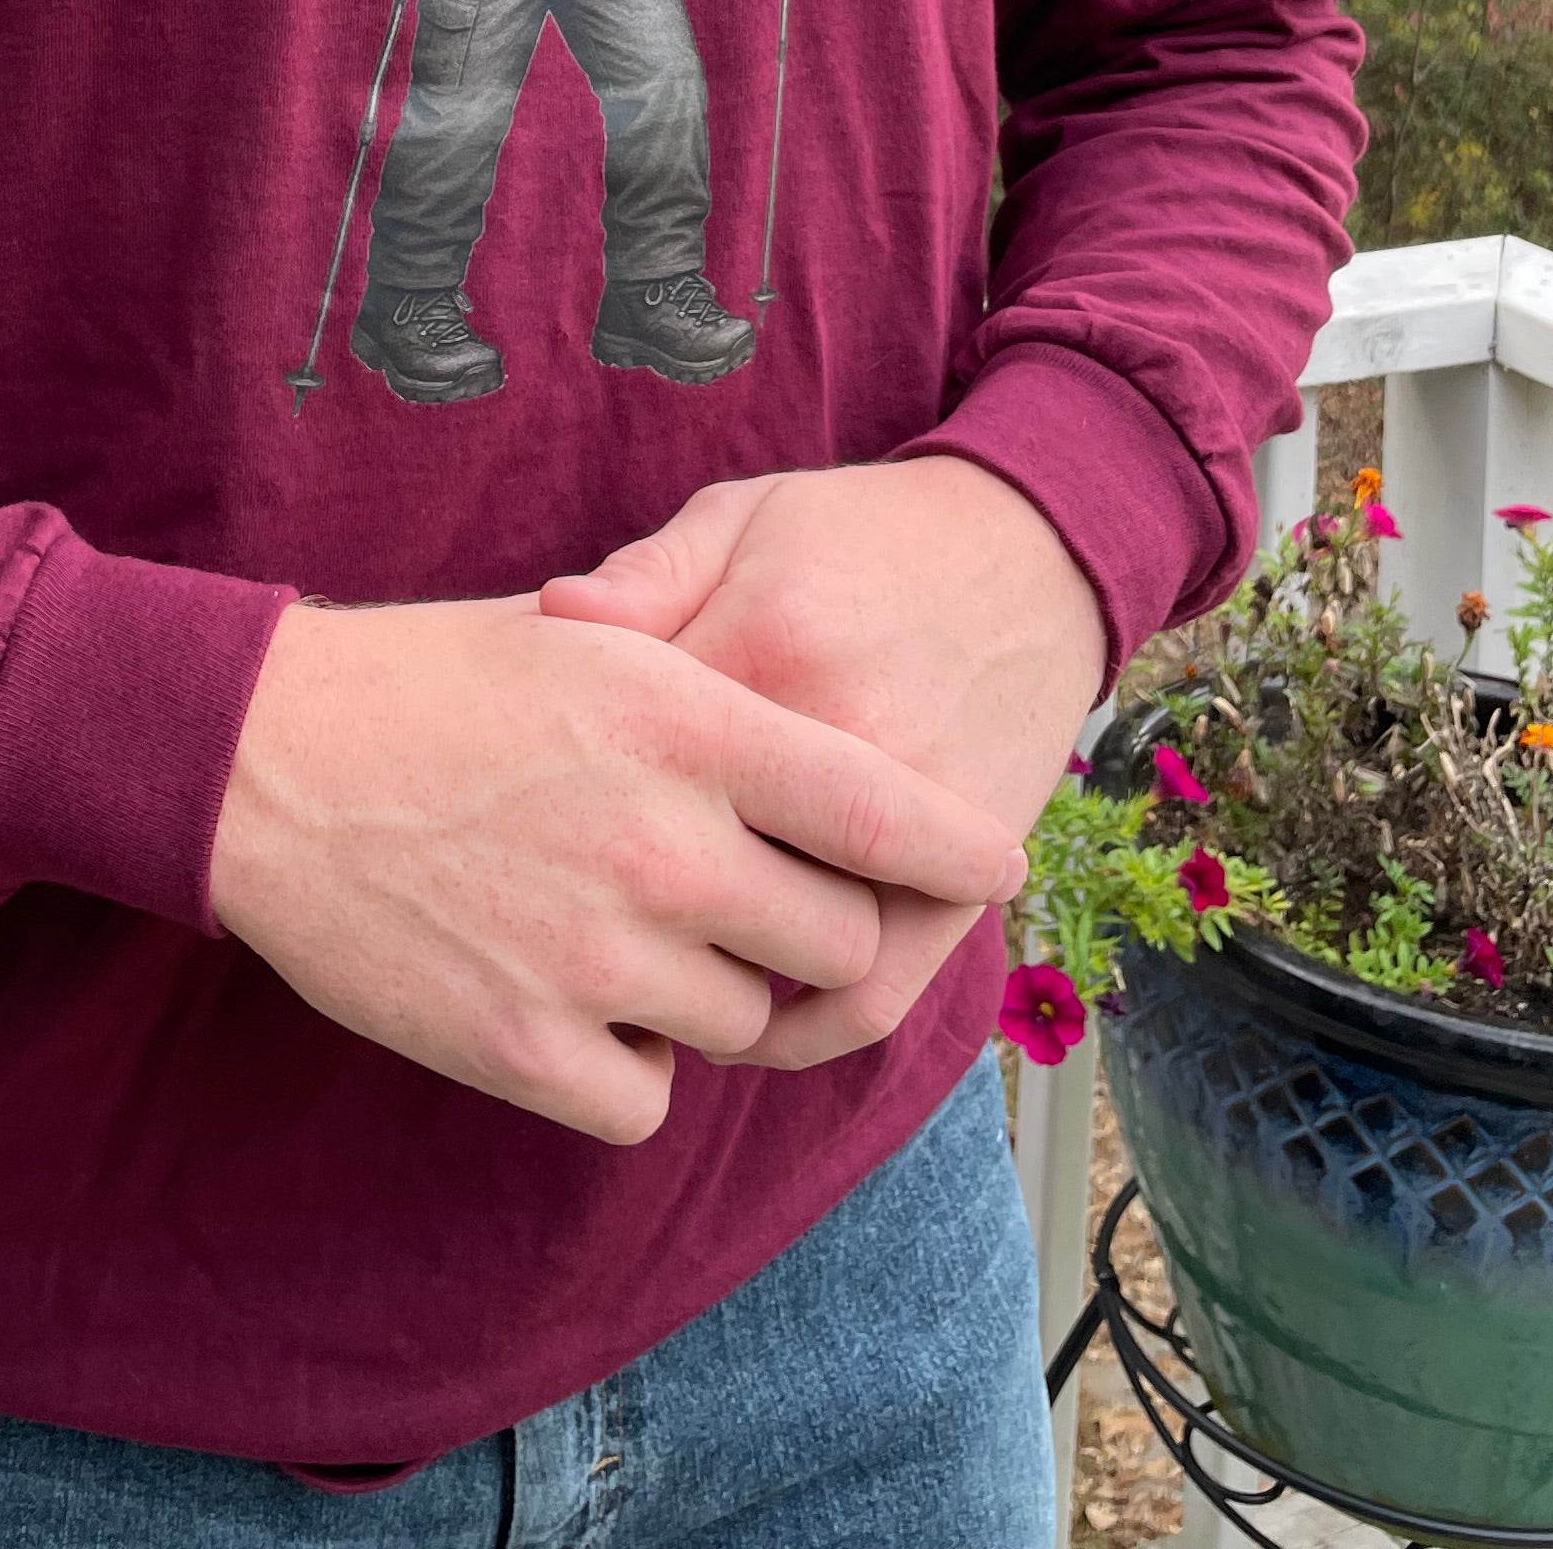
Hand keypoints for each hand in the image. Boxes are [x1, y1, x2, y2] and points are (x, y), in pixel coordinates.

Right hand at [207, 594, 1028, 1145]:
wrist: (266, 762)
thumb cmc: (429, 680)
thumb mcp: (588, 639)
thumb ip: (708, 691)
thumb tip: (820, 742)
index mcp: (687, 723)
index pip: (883, 809)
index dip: (957, 847)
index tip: (992, 861)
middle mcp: (662, 843)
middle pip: (833, 939)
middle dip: (810, 929)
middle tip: (754, 904)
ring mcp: (597, 955)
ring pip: (744, 1024)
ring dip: (709, 994)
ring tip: (627, 931)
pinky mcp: (527, 1051)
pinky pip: (649, 1101)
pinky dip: (627, 1068)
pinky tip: (575, 1000)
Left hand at [539, 459, 1102, 1071]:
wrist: (1030, 551)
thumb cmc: (860, 532)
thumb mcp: (743, 517)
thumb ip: (645, 576)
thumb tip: (548, 619)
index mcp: (762, 649)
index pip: (623, 756)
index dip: (560, 790)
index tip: (522, 809)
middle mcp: (835, 751)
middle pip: (686, 873)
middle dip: (613, 907)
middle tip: (558, 919)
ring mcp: (904, 833)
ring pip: (776, 958)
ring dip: (700, 989)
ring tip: (639, 985)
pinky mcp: (957, 885)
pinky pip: (872, 1000)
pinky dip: (799, 1035)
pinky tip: (740, 1024)